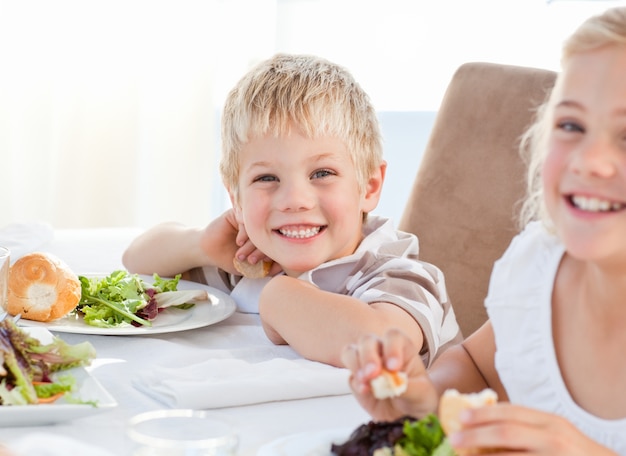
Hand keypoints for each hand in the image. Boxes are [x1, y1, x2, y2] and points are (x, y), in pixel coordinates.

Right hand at [229, 211, 277, 273]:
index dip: (272, 254)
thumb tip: (283, 266)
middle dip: (261, 250)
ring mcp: (248, 219)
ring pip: (258, 227)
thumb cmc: (230, 259)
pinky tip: (239, 242)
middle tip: (251, 261)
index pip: (275, 242)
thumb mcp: (250, 268)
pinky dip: (245, 232)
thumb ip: (266, 269)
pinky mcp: (237, 213)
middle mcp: (258, 226)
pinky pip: (247, 219)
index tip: (264, 264)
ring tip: (242, 254)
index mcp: (264, 237)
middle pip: (269, 234)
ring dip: (252, 243)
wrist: (210, 252)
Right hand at [341, 329, 438, 421]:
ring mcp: (366, 364)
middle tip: (373, 373)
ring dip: (356, 365)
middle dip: (369, 355)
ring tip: (365, 381)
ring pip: (351, 352)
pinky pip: (350, 375)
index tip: (393, 367)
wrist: (407, 417)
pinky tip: (365, 391)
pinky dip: (356, 382)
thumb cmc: (418, 399)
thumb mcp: (422, 395)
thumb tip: (393, 384)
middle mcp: (381, 351)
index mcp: (402, 348)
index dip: (392, 348)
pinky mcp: (356, 380)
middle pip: (368, 340)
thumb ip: (409, 387)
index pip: (393, 337)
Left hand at [450, 403, 617, 454]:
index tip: (461, 417)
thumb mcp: (553, 431)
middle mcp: (553, 438)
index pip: (511, 412)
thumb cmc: (571, 450)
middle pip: (507, 433)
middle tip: (454, 439)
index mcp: (550, 421)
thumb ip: (525, 424)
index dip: (483, 414)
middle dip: (476, 435)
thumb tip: (483, 420)